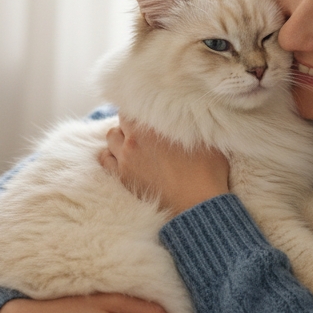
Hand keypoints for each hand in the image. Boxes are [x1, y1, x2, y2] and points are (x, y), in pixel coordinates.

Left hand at [99, 118, 229, 216]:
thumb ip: (192, 124)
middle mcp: (135, 139)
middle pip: (122, 121)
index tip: (148, 117)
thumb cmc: (206, 172)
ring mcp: (125, 159)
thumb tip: (191, 114)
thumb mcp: (206, 140)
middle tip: (144, 132)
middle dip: (131, 124)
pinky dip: (111, 155)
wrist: (197, 205)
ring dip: (120, 138)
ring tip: (133, 144)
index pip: (135, 107)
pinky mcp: (122, 177)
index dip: (142, 111)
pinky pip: (105, 159)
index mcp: (154, 125)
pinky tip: (122, 159)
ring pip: (111, 138)